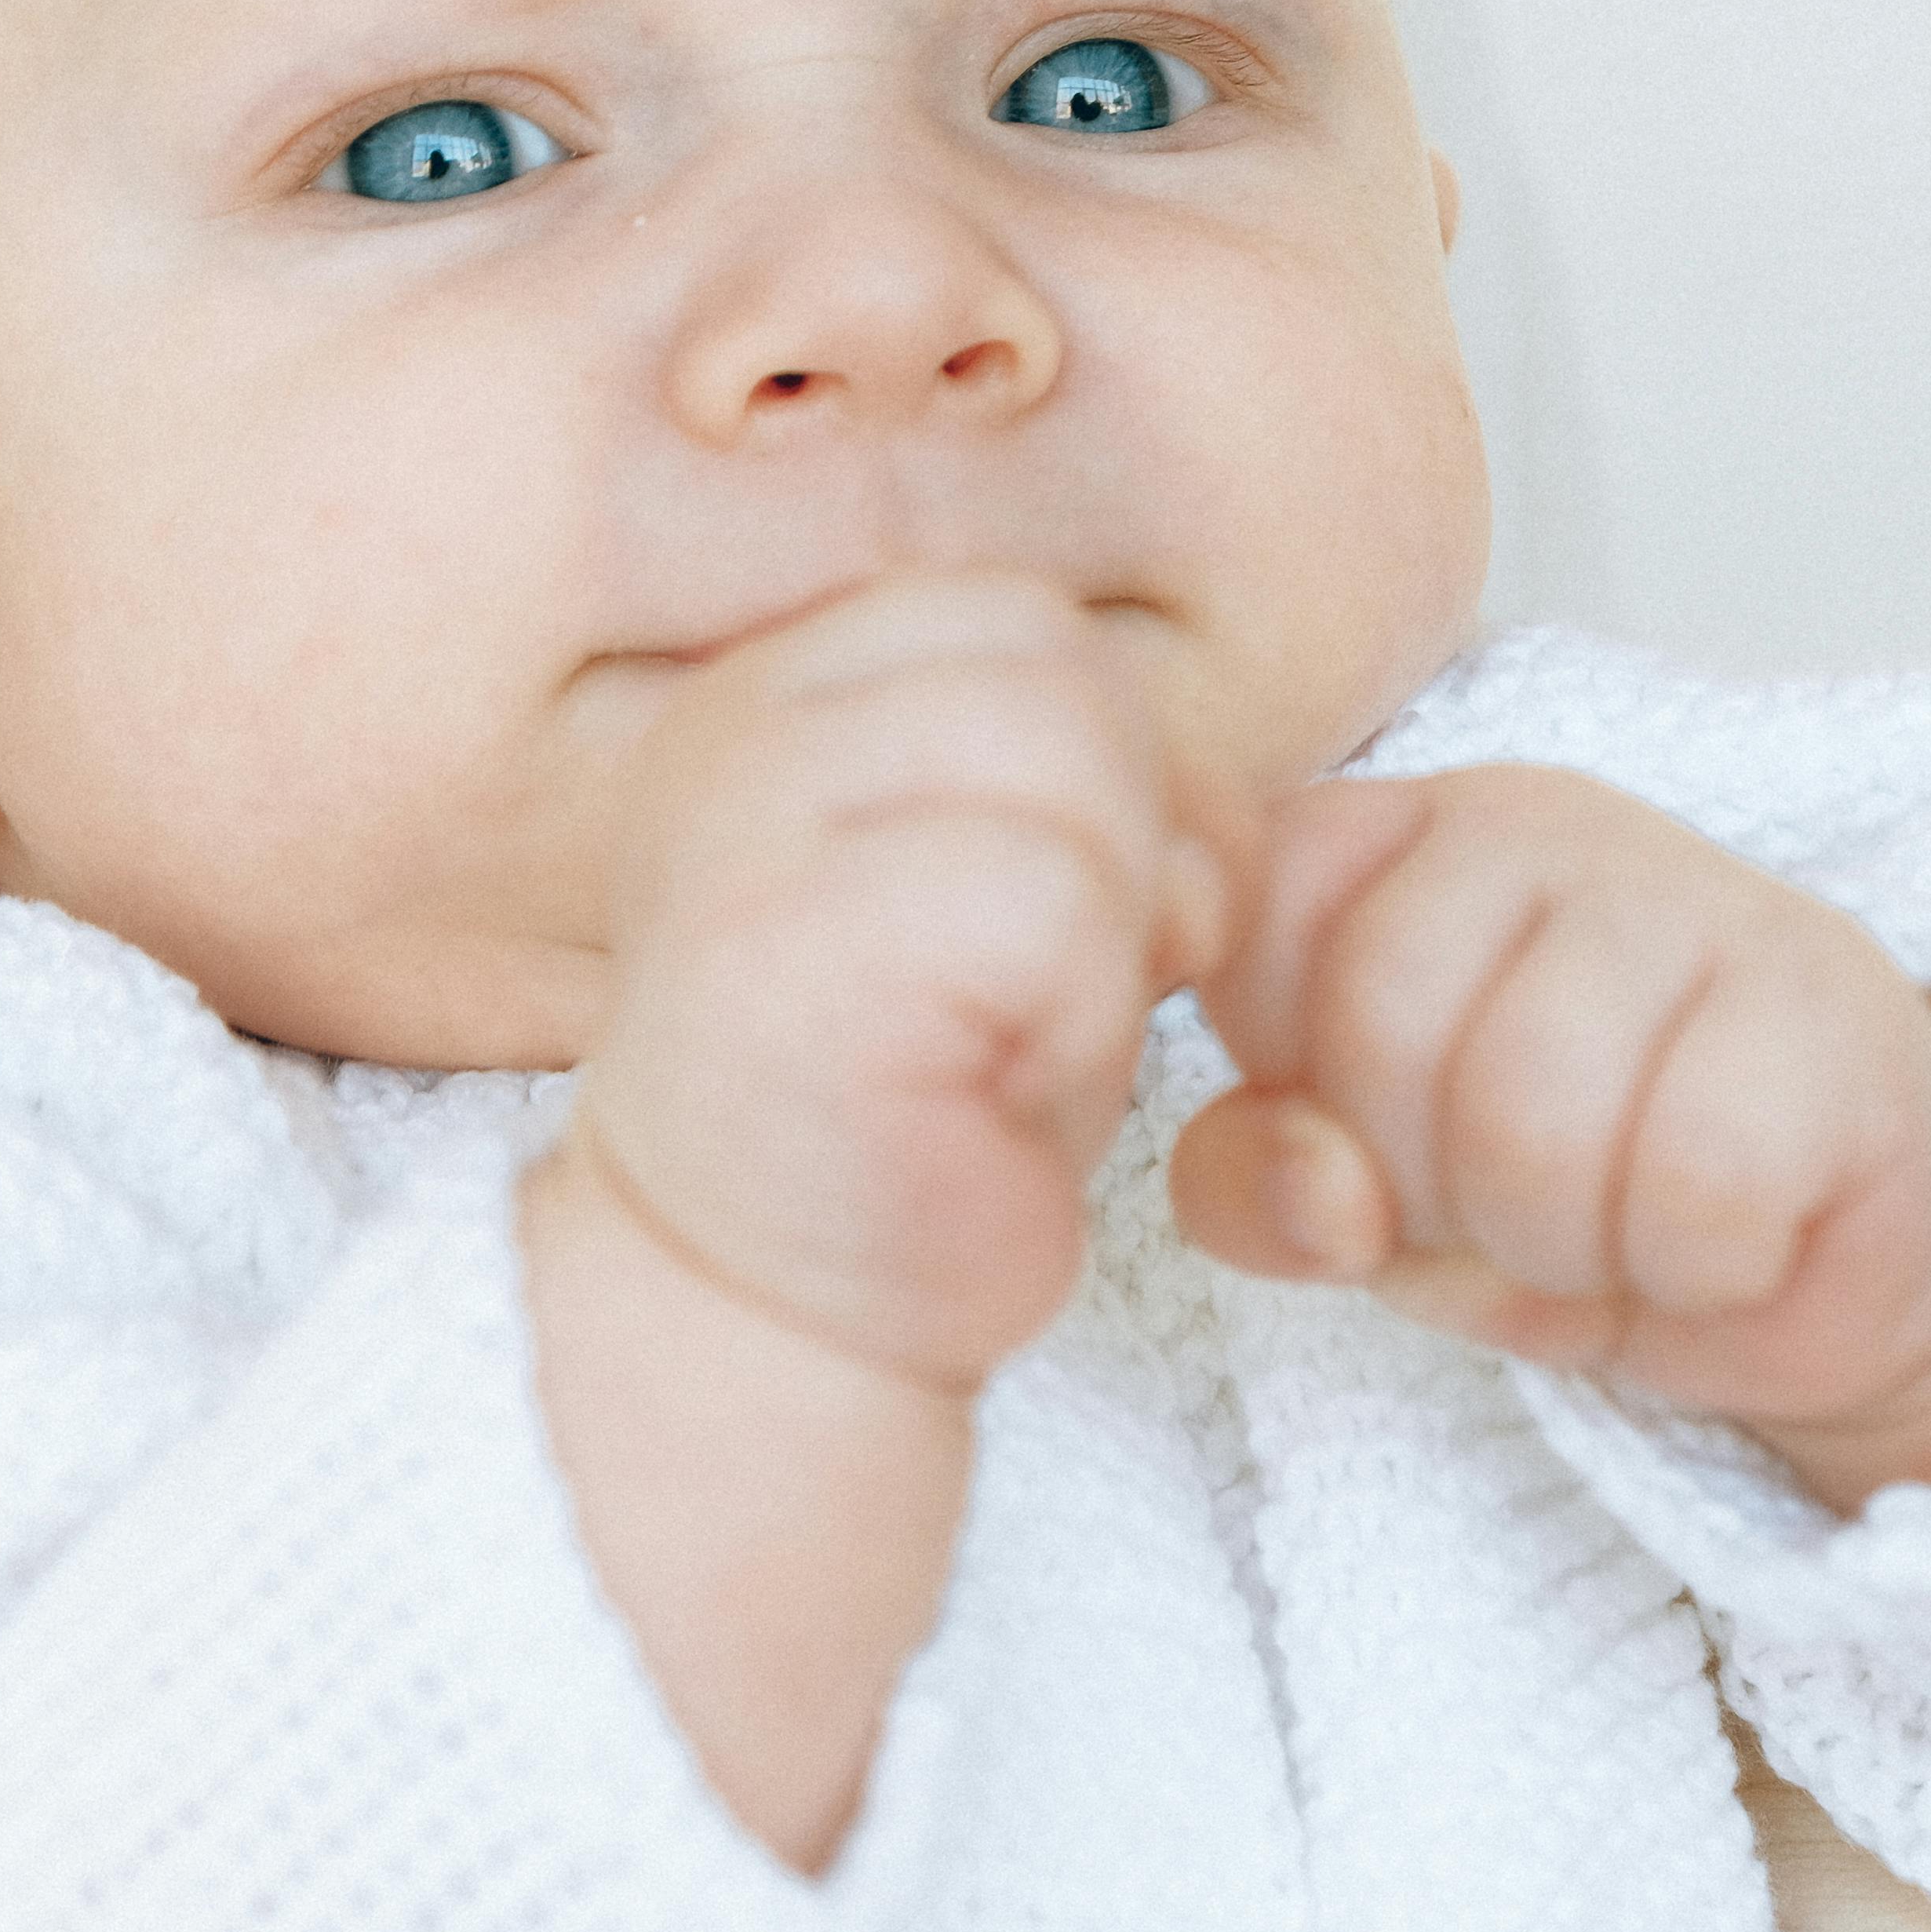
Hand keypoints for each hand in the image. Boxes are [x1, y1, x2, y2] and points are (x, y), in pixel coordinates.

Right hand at [575, 572, 1236, 1391]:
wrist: (780, 1314)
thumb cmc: (919, 1103)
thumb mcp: (1005, 876)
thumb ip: (1072, 766)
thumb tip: (1199, 779)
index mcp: (772, 694)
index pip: (1017, 617)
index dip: (1109, 760)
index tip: (1053, 914)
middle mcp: (731, 734)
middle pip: (1056, 668)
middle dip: (1131, 831)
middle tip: (1053, 989)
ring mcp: (737, 831)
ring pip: (1068, 754)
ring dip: (1110, 920)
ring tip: (1021, 1034)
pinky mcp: (779, 947)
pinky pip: (1050, 895)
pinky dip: (1081, 1006)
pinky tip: (996, 1087)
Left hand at [1166, 767, 1930, 1505]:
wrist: (1817, 1262)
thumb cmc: (1563, 1192)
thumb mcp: (1365, 1210)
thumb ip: (1259, 1188)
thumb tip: (1314, 1186)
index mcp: (1387, 839)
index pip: (1252, 943)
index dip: (1303, 1101)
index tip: (1388, 1142)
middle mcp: (1533, 823)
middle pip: (1383, 1028)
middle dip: (1432, 1189)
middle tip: (1519, 1208)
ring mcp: (1695, 888)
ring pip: (1535, 1111)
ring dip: (1565, 1243)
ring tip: (1621, 1230)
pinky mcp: (1832, 999)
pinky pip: (1701, 1181)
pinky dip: (1699, 1265)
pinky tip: (1729, 1239)